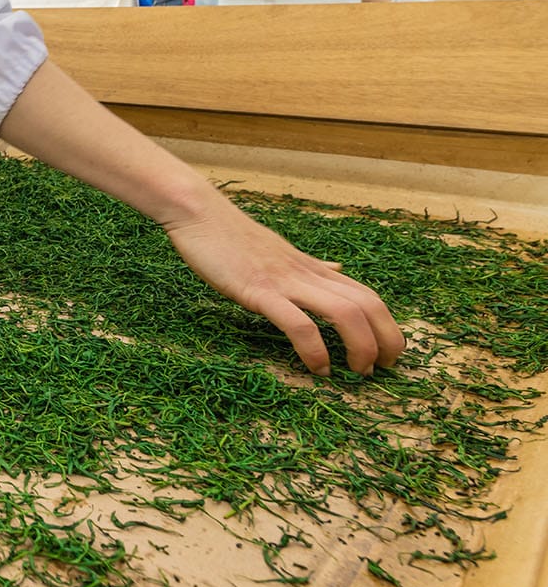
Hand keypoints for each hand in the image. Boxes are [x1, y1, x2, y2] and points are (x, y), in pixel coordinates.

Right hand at [164, 200, 404, 375]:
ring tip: (358, 373)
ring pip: (345, 312)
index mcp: (313, 268)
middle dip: (386, 340)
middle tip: (383, 369)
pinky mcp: (259, 290)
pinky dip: (314, 349)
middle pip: (368, 305)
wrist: (199, 213)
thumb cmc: (233, 236)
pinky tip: (316, 367)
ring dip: (361, 347)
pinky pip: (298, 323)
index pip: (368, 296)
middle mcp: (308, 275)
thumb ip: (312, 266)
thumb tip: (338, 270)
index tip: (386, 354)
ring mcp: (285, 282)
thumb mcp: (282, 251)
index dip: (388, 327)